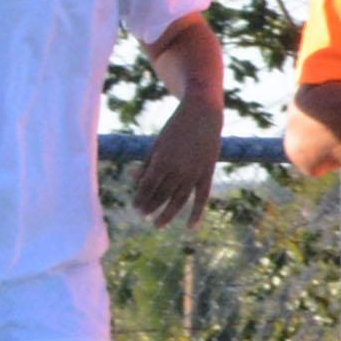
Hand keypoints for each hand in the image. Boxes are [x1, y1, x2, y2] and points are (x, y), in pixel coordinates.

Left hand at [122, 93, 221, 229]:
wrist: (202, 113)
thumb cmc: (175, 127)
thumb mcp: (157, 144)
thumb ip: (146, 163)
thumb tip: (132, 178)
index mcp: (162, 161)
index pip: (147, 187)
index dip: (140, 199)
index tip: (135, 208)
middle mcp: (178, 170)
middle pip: (161, 196)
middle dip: (150, 207)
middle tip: (143, 216)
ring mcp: (194, 173)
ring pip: (179, 201)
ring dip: (167, 215)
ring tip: (157, 225)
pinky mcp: (207, 173)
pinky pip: (202, 198)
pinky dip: (197, 214)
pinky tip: (190, 227)